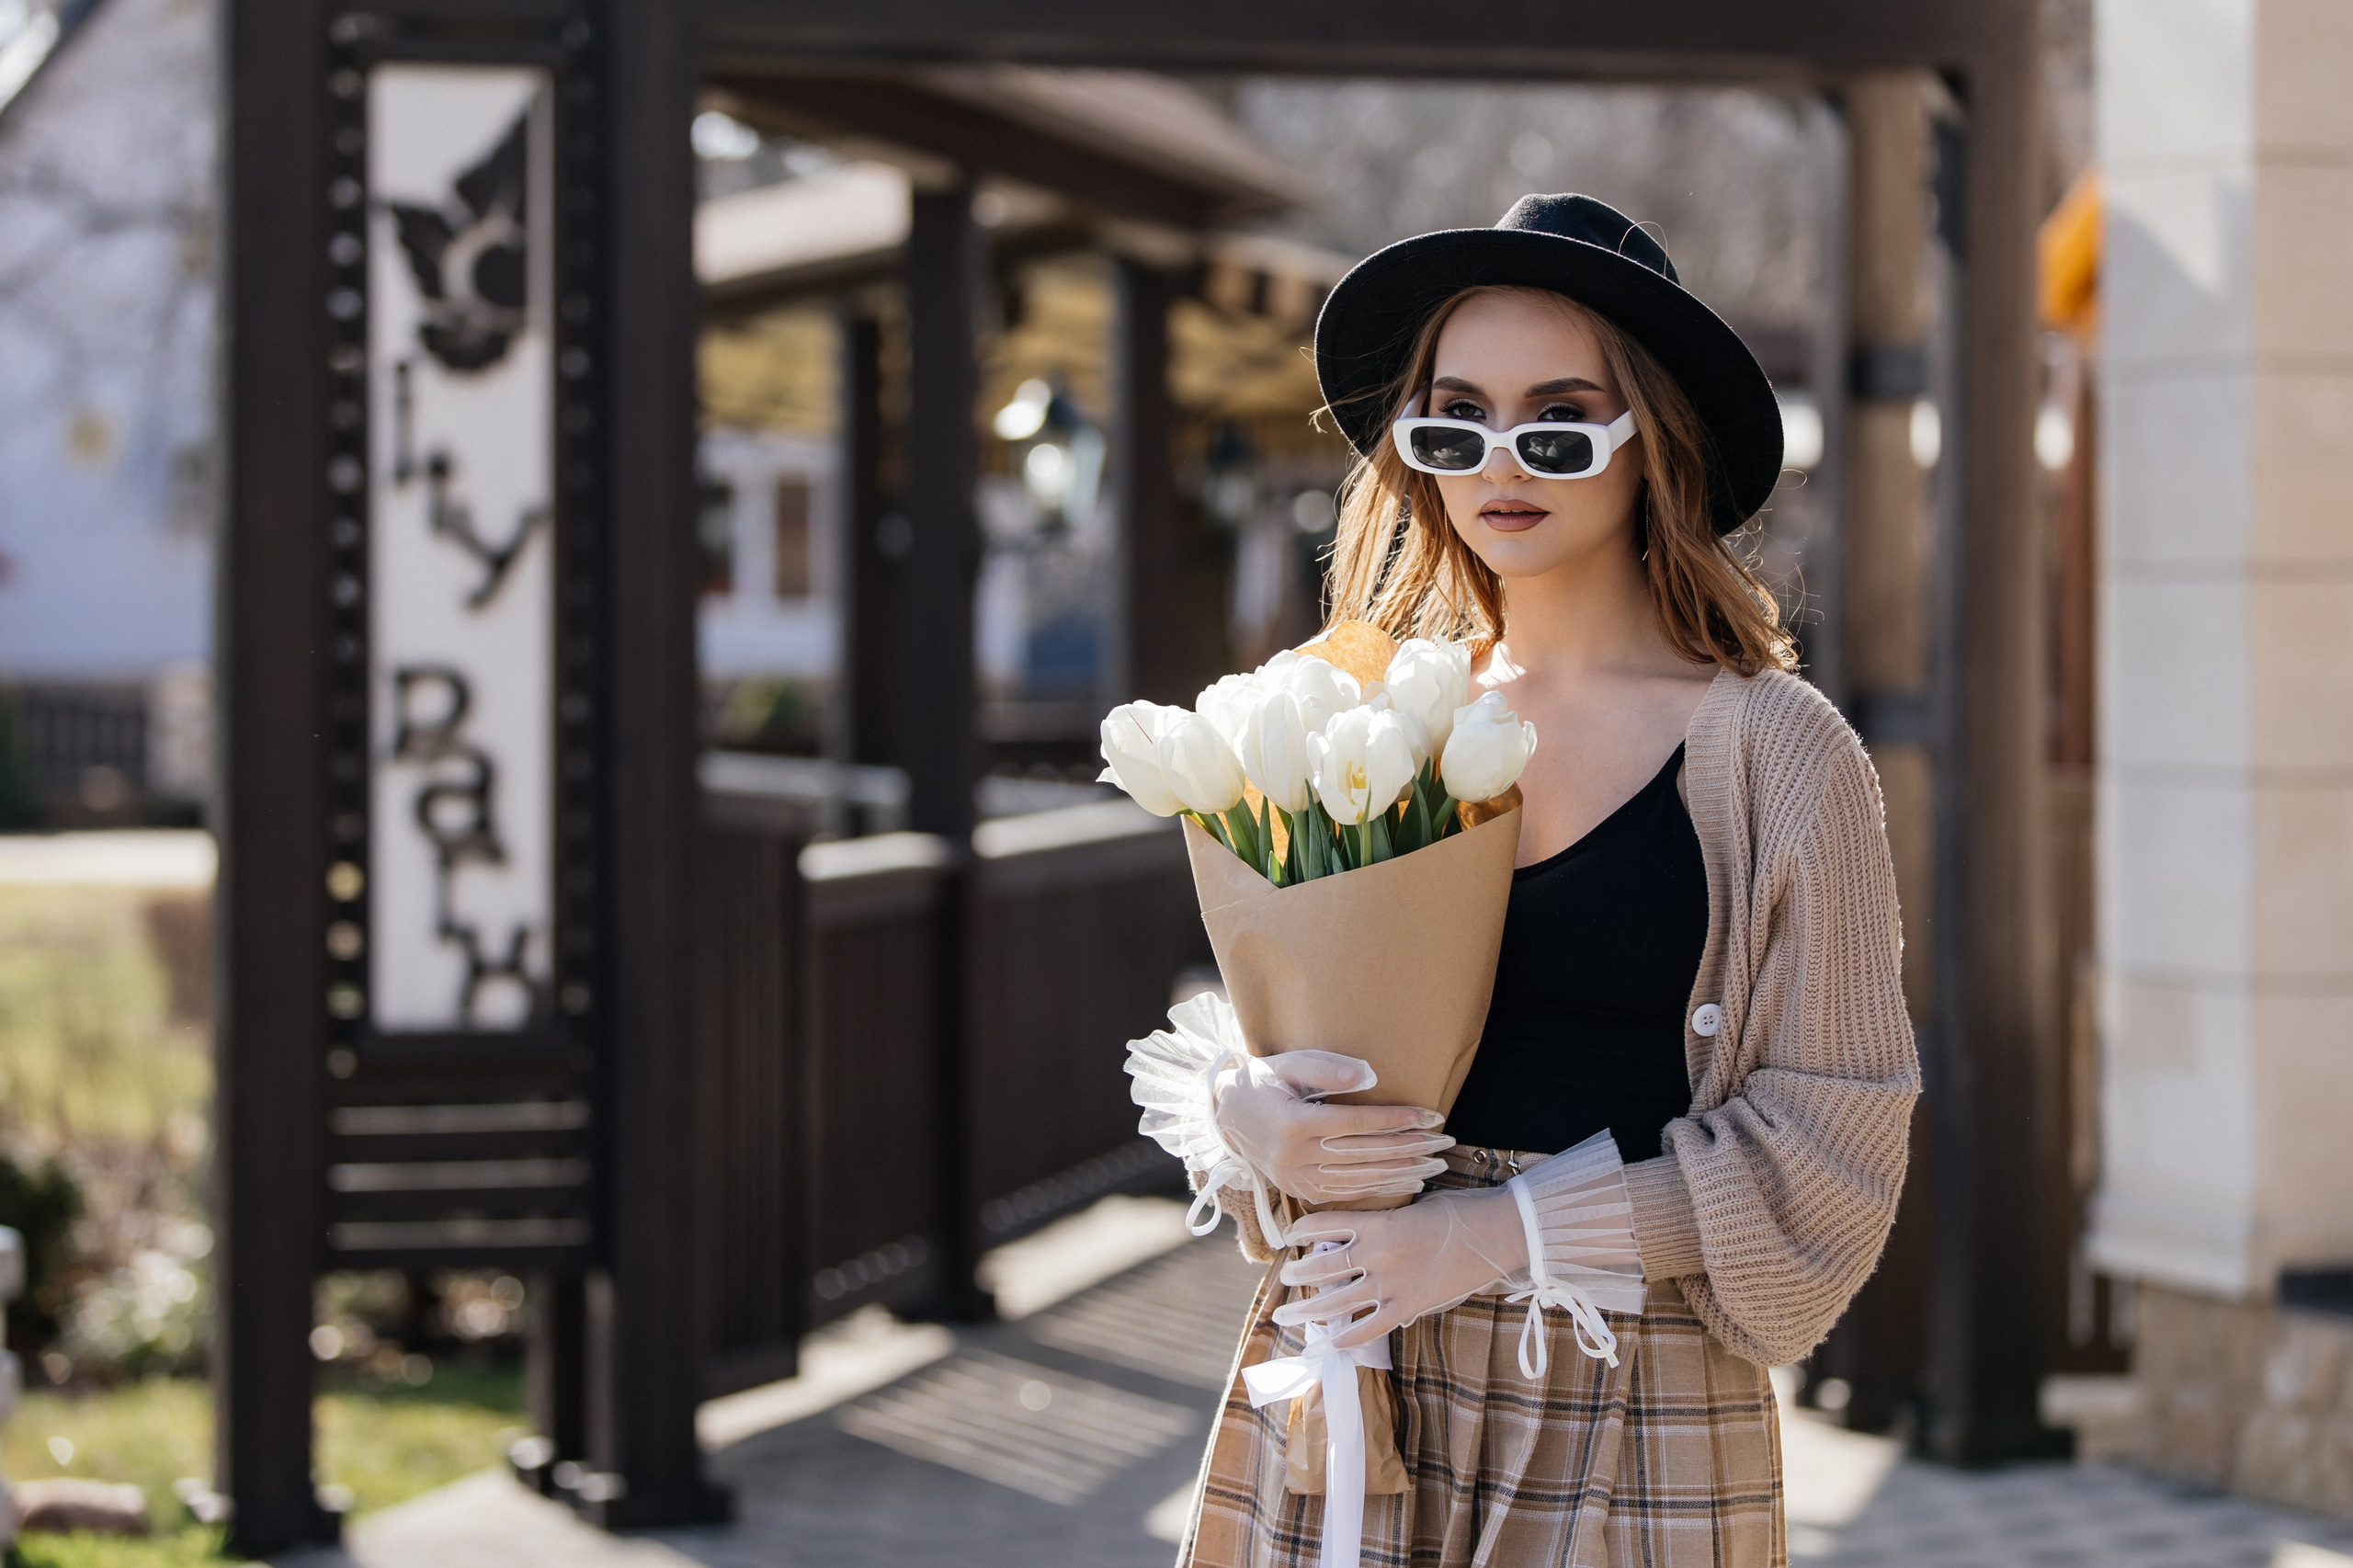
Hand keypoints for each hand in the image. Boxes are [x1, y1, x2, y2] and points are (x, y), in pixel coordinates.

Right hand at [1211, 1050, 1452, 1205]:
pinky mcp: (1300, 1189)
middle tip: (1444, 1143)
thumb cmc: (1264, 1081)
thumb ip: (1327, 1069)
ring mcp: (1296, 1177)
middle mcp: (1294, 1156)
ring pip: (1358, 1179)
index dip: (1393, 1121)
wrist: (1227, 1115)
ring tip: (1435, 1165)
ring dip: (1400, 1173)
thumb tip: (1369, 1077)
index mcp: (1292, 1124)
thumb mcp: (1289, 1064)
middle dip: (1407, 1149)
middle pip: (1362, 1155)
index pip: (1354, 1124)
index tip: (1428, 1117)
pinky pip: (1346, 1193)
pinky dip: (1379, 1188)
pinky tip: (1406, 1181)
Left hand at [1273, 1185, 1527, 1350]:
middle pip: (1323, 1266)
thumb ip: (1383, 1220)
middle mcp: (1378, 1254)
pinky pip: (1369, 1328)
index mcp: (1377, 1222)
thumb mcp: (1413, 1206)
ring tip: (1287, 1314)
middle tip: (1286, 1278)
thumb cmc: (1459, 1212)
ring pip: (1337, 1302)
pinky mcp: (1409, 1307)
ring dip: (1308, 1309)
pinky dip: (1346, 1338)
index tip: (1289, 1236)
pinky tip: (1329, 1343)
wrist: (1498, 1232)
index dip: (1300, 1230)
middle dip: (1298, 1274)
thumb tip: (1358, 1232)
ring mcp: (1392, 1284)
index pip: (1324, 1224)